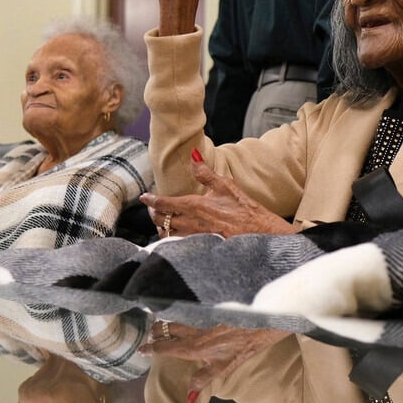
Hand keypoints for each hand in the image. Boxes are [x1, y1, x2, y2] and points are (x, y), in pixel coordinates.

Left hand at [141, 159, 295, 237]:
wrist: (259, 233)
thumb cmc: (244, 209)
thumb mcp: (225, 185)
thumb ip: (205, 172)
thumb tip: (193, 155)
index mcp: (194, 205)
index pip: (164, 203)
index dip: (151, 200)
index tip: (144, 197)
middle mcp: (190, 223)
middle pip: (160, 220)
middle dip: (153, 214)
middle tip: (153, 209)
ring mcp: (194, 237)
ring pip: (167, 234)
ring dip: (161, 228)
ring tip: (161, 223)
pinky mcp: (200, 247)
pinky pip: (178, 244)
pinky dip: (171, 239)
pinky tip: (175, 237)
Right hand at [142, 321, 289, 400]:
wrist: (258, 323)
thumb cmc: (243, 347)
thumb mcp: (225, 367)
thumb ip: (204, 378)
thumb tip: (190, 393)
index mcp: (195, 347)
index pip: (168, 347)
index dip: (153, 349)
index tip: (141, 349)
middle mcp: (195, 332)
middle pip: (169, 329)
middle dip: (157, 331)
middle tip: (149, 335)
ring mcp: (201, 322)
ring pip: (178, 321)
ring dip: (167, 324)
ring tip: (159, 327)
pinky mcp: (209, 315)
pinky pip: (188, 318)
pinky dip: (180, 321)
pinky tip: (183, 322)